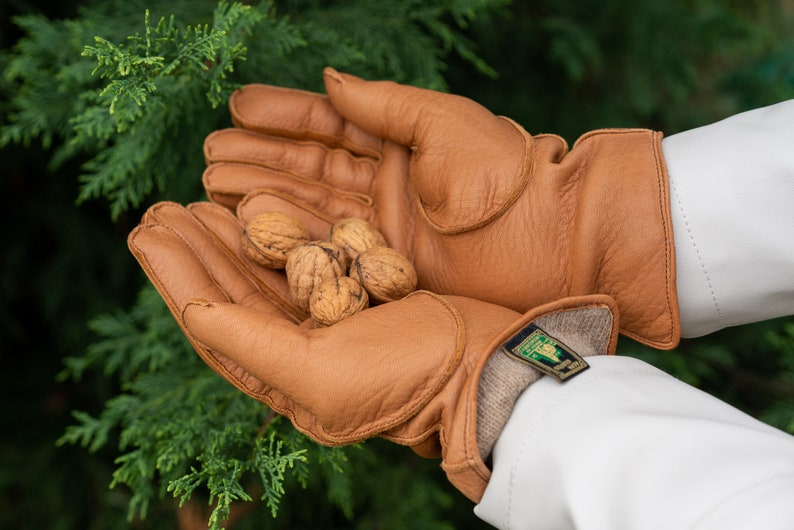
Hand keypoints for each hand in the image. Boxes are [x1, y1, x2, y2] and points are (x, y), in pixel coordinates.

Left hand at [127, 199, 618, 501]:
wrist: (486, 364)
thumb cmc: (409, 376)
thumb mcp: (323, 374)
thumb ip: (253, 348)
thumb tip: (194, 314)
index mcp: (282, 379)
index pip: (212, 322)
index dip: (175, 277)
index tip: (146, 232)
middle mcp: (298, 353)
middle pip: (230, 294)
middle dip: (192, 252)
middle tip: (158, 211)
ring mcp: (327, 323)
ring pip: (262, 275)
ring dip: (226, 239)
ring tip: (194, 204)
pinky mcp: (356, 297)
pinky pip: (300, 260)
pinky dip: (276, 234)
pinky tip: (257, 211)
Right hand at [201, 68, 678, 348]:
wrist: (554, 241)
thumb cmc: (506, 175)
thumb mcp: (444, 125)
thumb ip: (385, 105)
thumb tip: (330, 79)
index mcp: (401, 143)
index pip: (330, 126)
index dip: (284, 116)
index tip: (237, 107)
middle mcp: (386, 187)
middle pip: (310, 170)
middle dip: (260, 161)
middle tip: (209, 157)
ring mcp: (384, 230)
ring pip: (311, 211)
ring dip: (264, 200)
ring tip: (214, 190)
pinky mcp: (387, 270)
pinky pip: (328, 252)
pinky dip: (291, 244)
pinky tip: (251, 235)